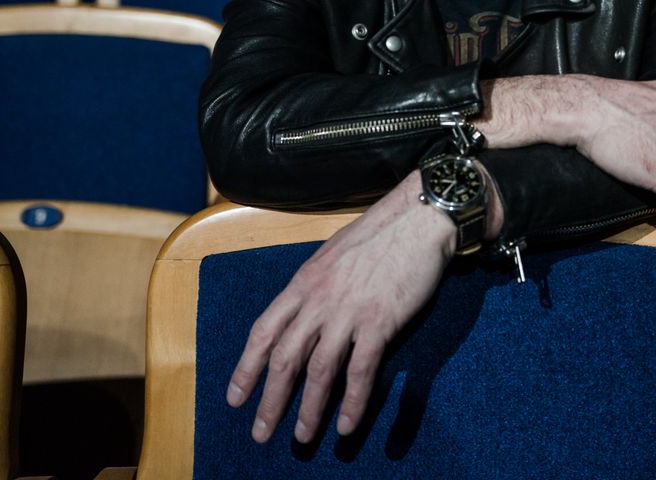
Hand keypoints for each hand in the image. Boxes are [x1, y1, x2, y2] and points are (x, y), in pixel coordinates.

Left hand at [226, 172, 460, 443]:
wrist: (419, 218)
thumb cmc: (381, 233)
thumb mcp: (334, 254)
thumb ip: (317, 285)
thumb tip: (308, 310)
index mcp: (304, 282)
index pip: (264, 331)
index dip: (247, 368)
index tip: (236, 397)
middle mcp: (319, 300)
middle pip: (285, 358)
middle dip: (270, 400)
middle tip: (262, 432)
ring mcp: (349, 312)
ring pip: (319, 370)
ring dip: (309, 409)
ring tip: (303, 437)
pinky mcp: (379, 321)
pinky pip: (361, 370)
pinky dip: (353, 401)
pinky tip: (346, 425)